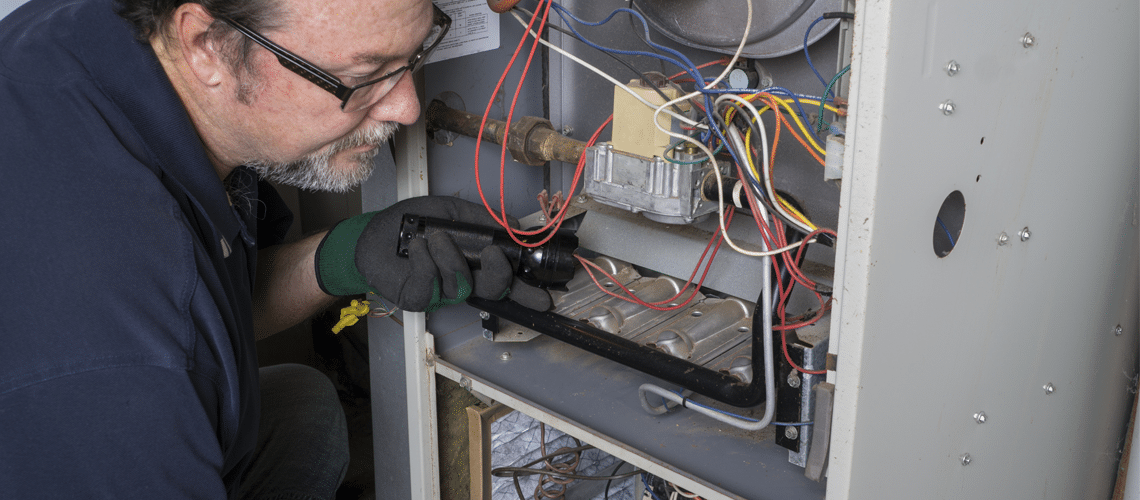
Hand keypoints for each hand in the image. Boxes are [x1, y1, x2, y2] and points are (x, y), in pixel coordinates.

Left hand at [315, 196, 551, 311]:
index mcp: (474, 263)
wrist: (373, 233)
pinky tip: (417, 247)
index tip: (544, 297)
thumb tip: (514, 223)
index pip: (506, 281)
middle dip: (499, 275)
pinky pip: (430, 285)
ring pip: (461, 285)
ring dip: (450, 257)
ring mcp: (440, 293)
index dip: (526, 292)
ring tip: (435, 237)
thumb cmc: (411, 223)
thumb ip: (482, 218)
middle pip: (492, 290)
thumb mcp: (451, 211)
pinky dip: (425, 262)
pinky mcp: (417, 298)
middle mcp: (462, 281)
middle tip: (494, 255)